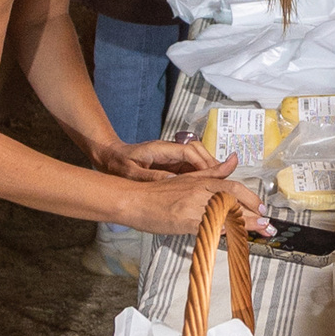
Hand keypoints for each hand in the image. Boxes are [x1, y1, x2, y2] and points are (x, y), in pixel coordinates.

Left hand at [96, 138, 221, 180]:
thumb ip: (152, 176)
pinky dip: (200, 174)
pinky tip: (205, 186)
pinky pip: (190, 166)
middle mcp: (169, 150)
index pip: (190, 152)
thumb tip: (172, 181)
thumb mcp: (132, 172)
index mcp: (161, 149)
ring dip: (208, 169)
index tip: (214, 173)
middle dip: (211, 165)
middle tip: (225, 178)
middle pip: (198, 152)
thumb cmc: (118, 163)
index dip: (203, 163)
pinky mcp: (171, 163)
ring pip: (196, 159)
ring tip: (220, 183)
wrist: (109, 156)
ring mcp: (171, 155)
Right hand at [117, 171, 272, 237]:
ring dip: (245, 224)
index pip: (232, 187)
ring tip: (260, 232)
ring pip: (224, 214)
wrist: (134, 200)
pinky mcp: (184, 221)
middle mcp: (199, 192)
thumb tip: (234, 160)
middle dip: (253, 213)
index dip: (250, 198)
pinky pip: (208, 227)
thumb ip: (213, 171)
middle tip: (268, 224)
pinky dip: (223, 232)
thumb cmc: (158, 193)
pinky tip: (234, 237)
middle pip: (233, 201)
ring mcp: (192, 206)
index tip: (262, 208)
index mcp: (201, 181)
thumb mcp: (188, 178)